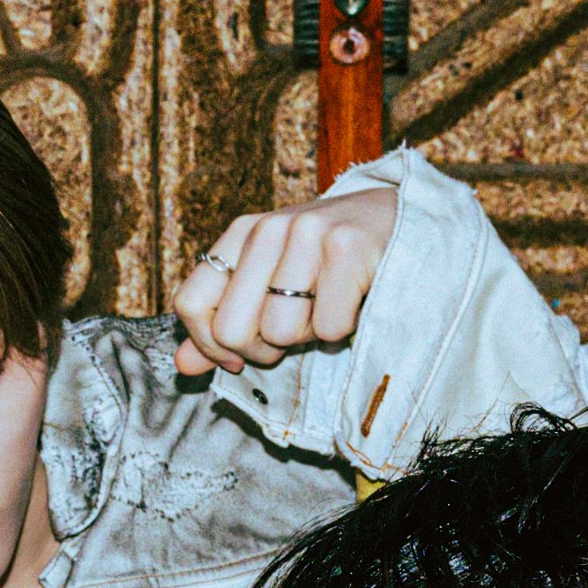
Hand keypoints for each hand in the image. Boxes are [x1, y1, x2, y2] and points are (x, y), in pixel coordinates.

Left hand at [171, 181, 401, 376]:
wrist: (405, 220)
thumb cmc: (330, 264)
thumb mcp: (270, 286)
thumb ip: (221, 326)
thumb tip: (182, 367)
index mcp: (240, 234)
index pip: (191, 304)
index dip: (210, 345)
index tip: (240, 355)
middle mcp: (268, 228)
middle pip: (231, 330)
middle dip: (262, 350)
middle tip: (294, 331)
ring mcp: (308, 233)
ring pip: (281, 332)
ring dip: (309, 336)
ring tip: (329, 305)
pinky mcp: (348, 247)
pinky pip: (329, 328)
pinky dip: (345, 328)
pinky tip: (357, 298)